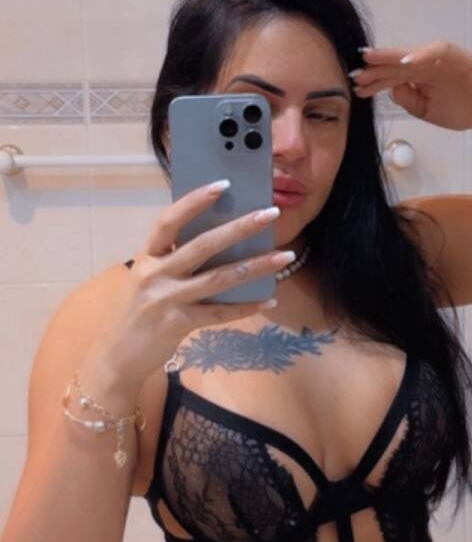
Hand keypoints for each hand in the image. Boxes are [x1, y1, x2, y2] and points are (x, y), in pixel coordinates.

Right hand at [87, 190, 289, 388]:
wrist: (117, 356)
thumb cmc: (136, 315)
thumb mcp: (148, 281)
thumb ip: (173, 262)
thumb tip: (219, 243)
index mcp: (147, 257)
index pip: (169, 220)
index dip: (194, 201)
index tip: (223, 185)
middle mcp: (155, 274)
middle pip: (203, 245)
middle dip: (240, 227)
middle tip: (270, 213)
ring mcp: (166, 300)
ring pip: (219, 278)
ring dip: (255, 266)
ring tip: (284, 256)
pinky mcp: (178, 324)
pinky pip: (220, 313)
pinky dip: (246, 307)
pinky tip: (268, 300)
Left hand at [350, 39, 471, 134]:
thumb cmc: (462, 110)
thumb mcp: (426, 111)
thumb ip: (408, 99)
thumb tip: (390, 88)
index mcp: (420, 76)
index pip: (393, 75)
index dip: (374, 80)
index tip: (355, 86)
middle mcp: (428, 63)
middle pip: (398, 63)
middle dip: (376, 67)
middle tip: (355, 71)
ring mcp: (443, 59)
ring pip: (413, 54)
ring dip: (392, 57)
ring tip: (371, 60)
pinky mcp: (460, 58)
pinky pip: (439, 51)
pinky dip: (422, 55)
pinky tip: (405, 64)